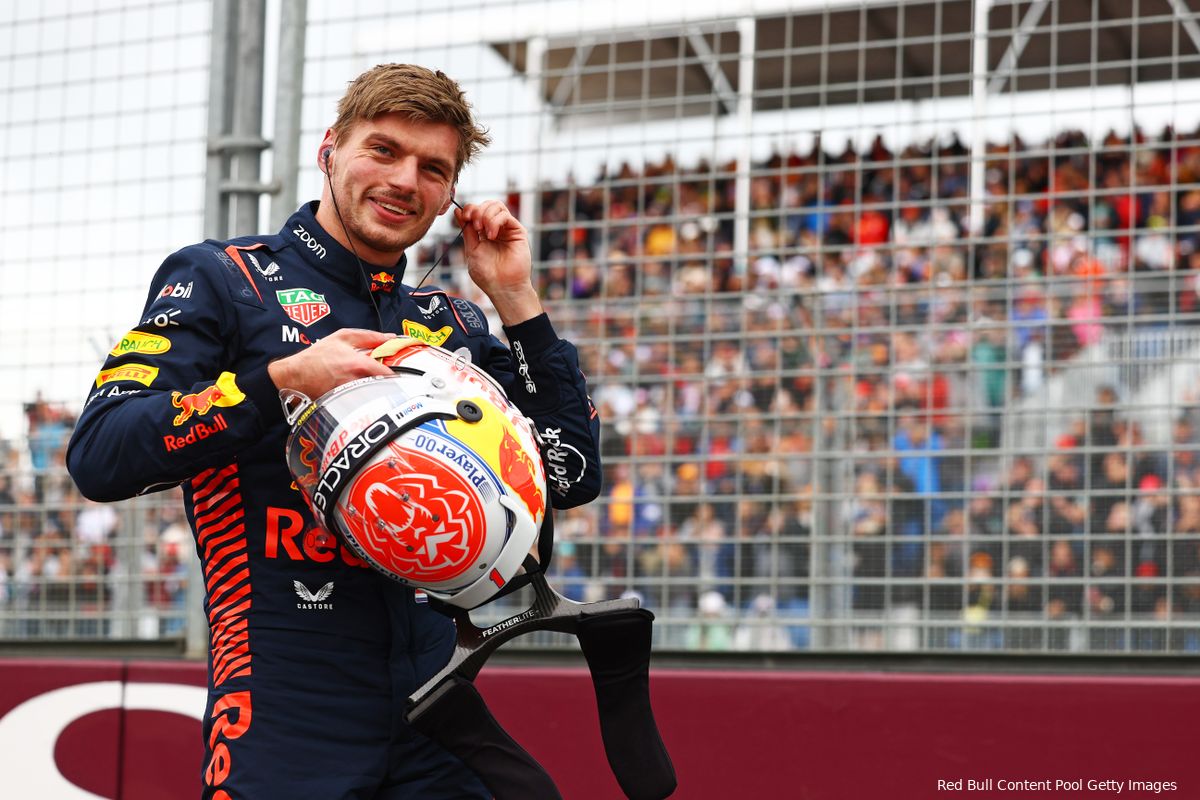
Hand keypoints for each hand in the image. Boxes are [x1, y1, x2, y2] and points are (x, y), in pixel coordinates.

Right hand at [268, 328, 395, 399]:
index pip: (388, 373)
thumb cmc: (317, 355)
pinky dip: (363, 398)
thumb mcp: (343, 337)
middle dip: (387, 383)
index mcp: (359, 364)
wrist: (295, 374)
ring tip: (373, 387)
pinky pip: (360, 402)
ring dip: (375, 392)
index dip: (396, 373)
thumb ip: (369, 337)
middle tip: (388, 380)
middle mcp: (357, 381)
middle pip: (383, 386)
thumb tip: (390, 338)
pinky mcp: (344, 404)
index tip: (400, 373)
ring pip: (372, 396)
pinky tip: (359, 394)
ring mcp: (351, 395)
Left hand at [455, 200, 541, 324]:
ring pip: (497, 206)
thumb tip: (458, 210)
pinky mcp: (518, 232)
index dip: (470, 209)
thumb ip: (467, 230)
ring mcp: (508, 229)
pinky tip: (492, 236)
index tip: (465, 217)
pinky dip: (495, 222)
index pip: (478, 210)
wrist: (502, 287)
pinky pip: (505, 216)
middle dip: (477, 210)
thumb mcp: (471, 249)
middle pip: (488, 204)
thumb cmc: (487, 274)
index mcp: (485, 232)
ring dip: (485, 215)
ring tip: (483, 232)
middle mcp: (497, 228)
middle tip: (475, 226)